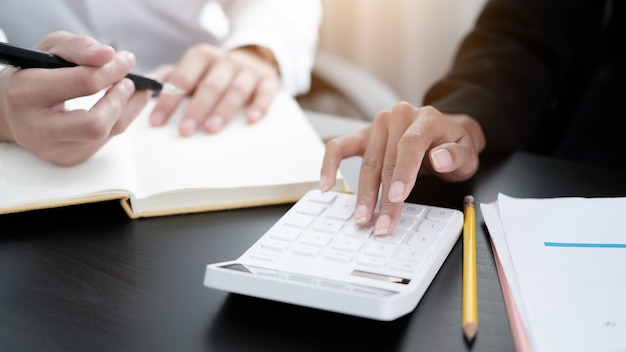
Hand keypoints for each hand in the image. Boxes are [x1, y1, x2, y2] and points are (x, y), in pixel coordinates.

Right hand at [0, 31, 151, 165]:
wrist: (11, 108)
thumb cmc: (33, 74)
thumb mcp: (51, 49)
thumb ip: (79, 47)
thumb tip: (109, 54)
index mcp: (26, 92)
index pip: (84, 83)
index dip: (113, 70)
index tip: (126, 60)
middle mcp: (35, 127)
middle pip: (96, 123)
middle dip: (120, 99)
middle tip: (128, 82)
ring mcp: (52, 148)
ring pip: (107, 133)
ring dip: (126, 108)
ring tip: (126, 89)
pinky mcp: (67, 158)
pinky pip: (104, 141)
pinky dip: (116, 120)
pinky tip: (113, 106)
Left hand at [148, 44, 280, 135]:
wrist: (254, 59)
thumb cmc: (214, 72)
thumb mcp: (190, 69)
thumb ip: (167, 77)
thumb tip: (140, 88)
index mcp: (201, 57)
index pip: (182, 78)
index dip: (169, 100)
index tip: (157, 122)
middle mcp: (225, 61)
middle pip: (210, 85)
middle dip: (196, 109)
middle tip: (184, 131)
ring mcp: (248, 71)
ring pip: (236, 90)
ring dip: (224, 110)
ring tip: (212, 129)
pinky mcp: (268, 81)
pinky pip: (265, 93)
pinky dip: (259, 105)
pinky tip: (252, 119)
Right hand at [320, 103, 484, 235]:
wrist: (443, 132)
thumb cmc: (453, 146)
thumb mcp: (468, 152)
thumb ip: (457, 155)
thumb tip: (439, 158)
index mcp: (426, 118)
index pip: (410, 144)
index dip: (403, 172)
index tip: (398, 197)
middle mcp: (398, 117)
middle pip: (387, 159)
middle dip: (383, 196)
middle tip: (381, 224)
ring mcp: (378, 126)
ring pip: (367, 162)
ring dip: (363, 194)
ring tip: (362, 219)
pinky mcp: (362, 136)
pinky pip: (339, 147)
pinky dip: (329, 165)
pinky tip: (326, 186)